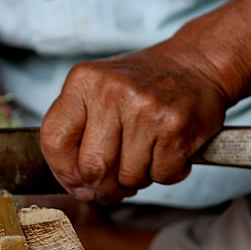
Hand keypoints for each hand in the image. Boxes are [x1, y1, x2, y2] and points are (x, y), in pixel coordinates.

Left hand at [40, 41, 231, 201]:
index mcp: (84, 80)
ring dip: (138, 178)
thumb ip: (77, 130)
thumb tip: (76, 186)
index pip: (54, 139)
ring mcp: (145, 108)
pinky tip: (167, 149)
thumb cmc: (143, 83)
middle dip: (104, 186)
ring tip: (146, 153)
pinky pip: (162, 176)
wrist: (196, 63)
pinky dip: (166, 173)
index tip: (78, 182)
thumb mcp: (98, 90)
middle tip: (116, 181)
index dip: (64, 172)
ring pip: (129, 178)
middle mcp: (111, 91)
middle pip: (92, 167)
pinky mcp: (175, 126)